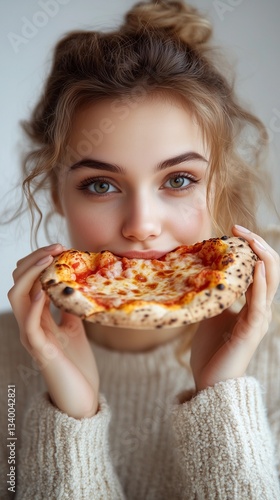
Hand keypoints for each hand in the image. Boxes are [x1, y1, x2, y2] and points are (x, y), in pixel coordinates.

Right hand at [8, 244, 98, 418]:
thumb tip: (75, 286)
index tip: (61, 247)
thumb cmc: (78, 365)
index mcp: (38, 317)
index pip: (29, 280)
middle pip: (19, 283)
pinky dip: (33, 305)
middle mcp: (30, 323)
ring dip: (31, 274)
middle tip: (56, 246)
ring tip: (48, 258)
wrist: (83, 398)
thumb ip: (70, 309)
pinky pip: (29, 324)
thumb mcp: (76, 328)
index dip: (40, 260)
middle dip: (34, 260)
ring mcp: (32, 336)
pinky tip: (44, 291)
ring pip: (17, 297)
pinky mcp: (40, 351)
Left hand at [190, 225, 279, 392]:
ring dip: (261, 256)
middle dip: (257, 245)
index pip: (260, 268)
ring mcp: (259, 319)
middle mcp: (260, 308)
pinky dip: (259, 284)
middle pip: (270, 269)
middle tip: (239, 227)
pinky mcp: (252, 330)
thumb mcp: (212, 314)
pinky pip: (259, 303)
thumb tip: (206, 275)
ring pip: (270, 281)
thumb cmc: (212, 350)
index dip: (251, 247)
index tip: (233, 229)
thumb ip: (217, 296)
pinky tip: (255, 268)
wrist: (210, 383)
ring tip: (250, 238)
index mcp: (252, 304)